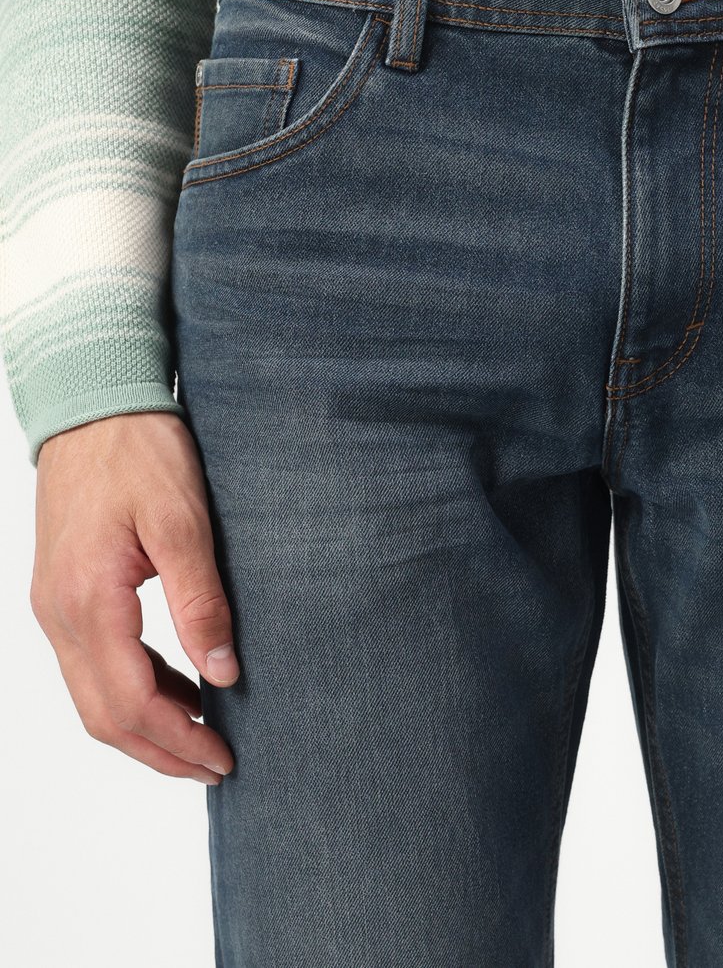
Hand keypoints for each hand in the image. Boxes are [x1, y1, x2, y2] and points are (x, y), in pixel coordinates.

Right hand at [31, 411, 238, 784]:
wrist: (92, 403)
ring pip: (92, 696)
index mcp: (88, 600)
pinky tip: (175, 682)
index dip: (179, 740)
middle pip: (103, 716)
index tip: (224, 758)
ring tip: (202, 731)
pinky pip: (90, 663)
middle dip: (160, 750)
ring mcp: (53, 604)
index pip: (131, 702)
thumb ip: (200, 601)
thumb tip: (222, 672)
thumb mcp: (182, 520)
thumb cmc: (137, 450)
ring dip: (144, 724)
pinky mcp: (61, 592)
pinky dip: (131, 687)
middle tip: (215, 764)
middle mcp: (58, 613)